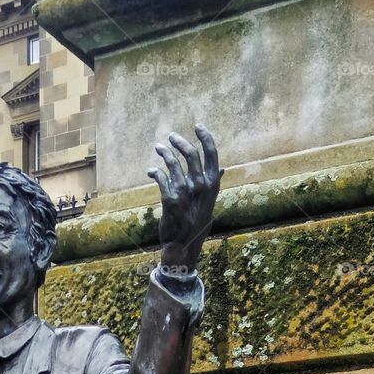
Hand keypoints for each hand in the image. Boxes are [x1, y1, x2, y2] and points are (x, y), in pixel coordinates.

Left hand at [148, 125, 222, 275]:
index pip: (212, 154)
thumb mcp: (209, 204)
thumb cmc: (196, 224)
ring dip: (164, 153)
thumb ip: (213, 184)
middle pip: (190, 154)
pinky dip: (155, 171)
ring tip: (159, 148)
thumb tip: (221, 169)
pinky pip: (161, 177)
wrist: (182, 246)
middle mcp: (200, 186)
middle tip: (171, 138)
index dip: (205, 137)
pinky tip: (152, 171)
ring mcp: (185, 193)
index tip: (198, 126)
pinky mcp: (169, 199)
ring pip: (173, 163)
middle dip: (179, 142)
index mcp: (212, 185)